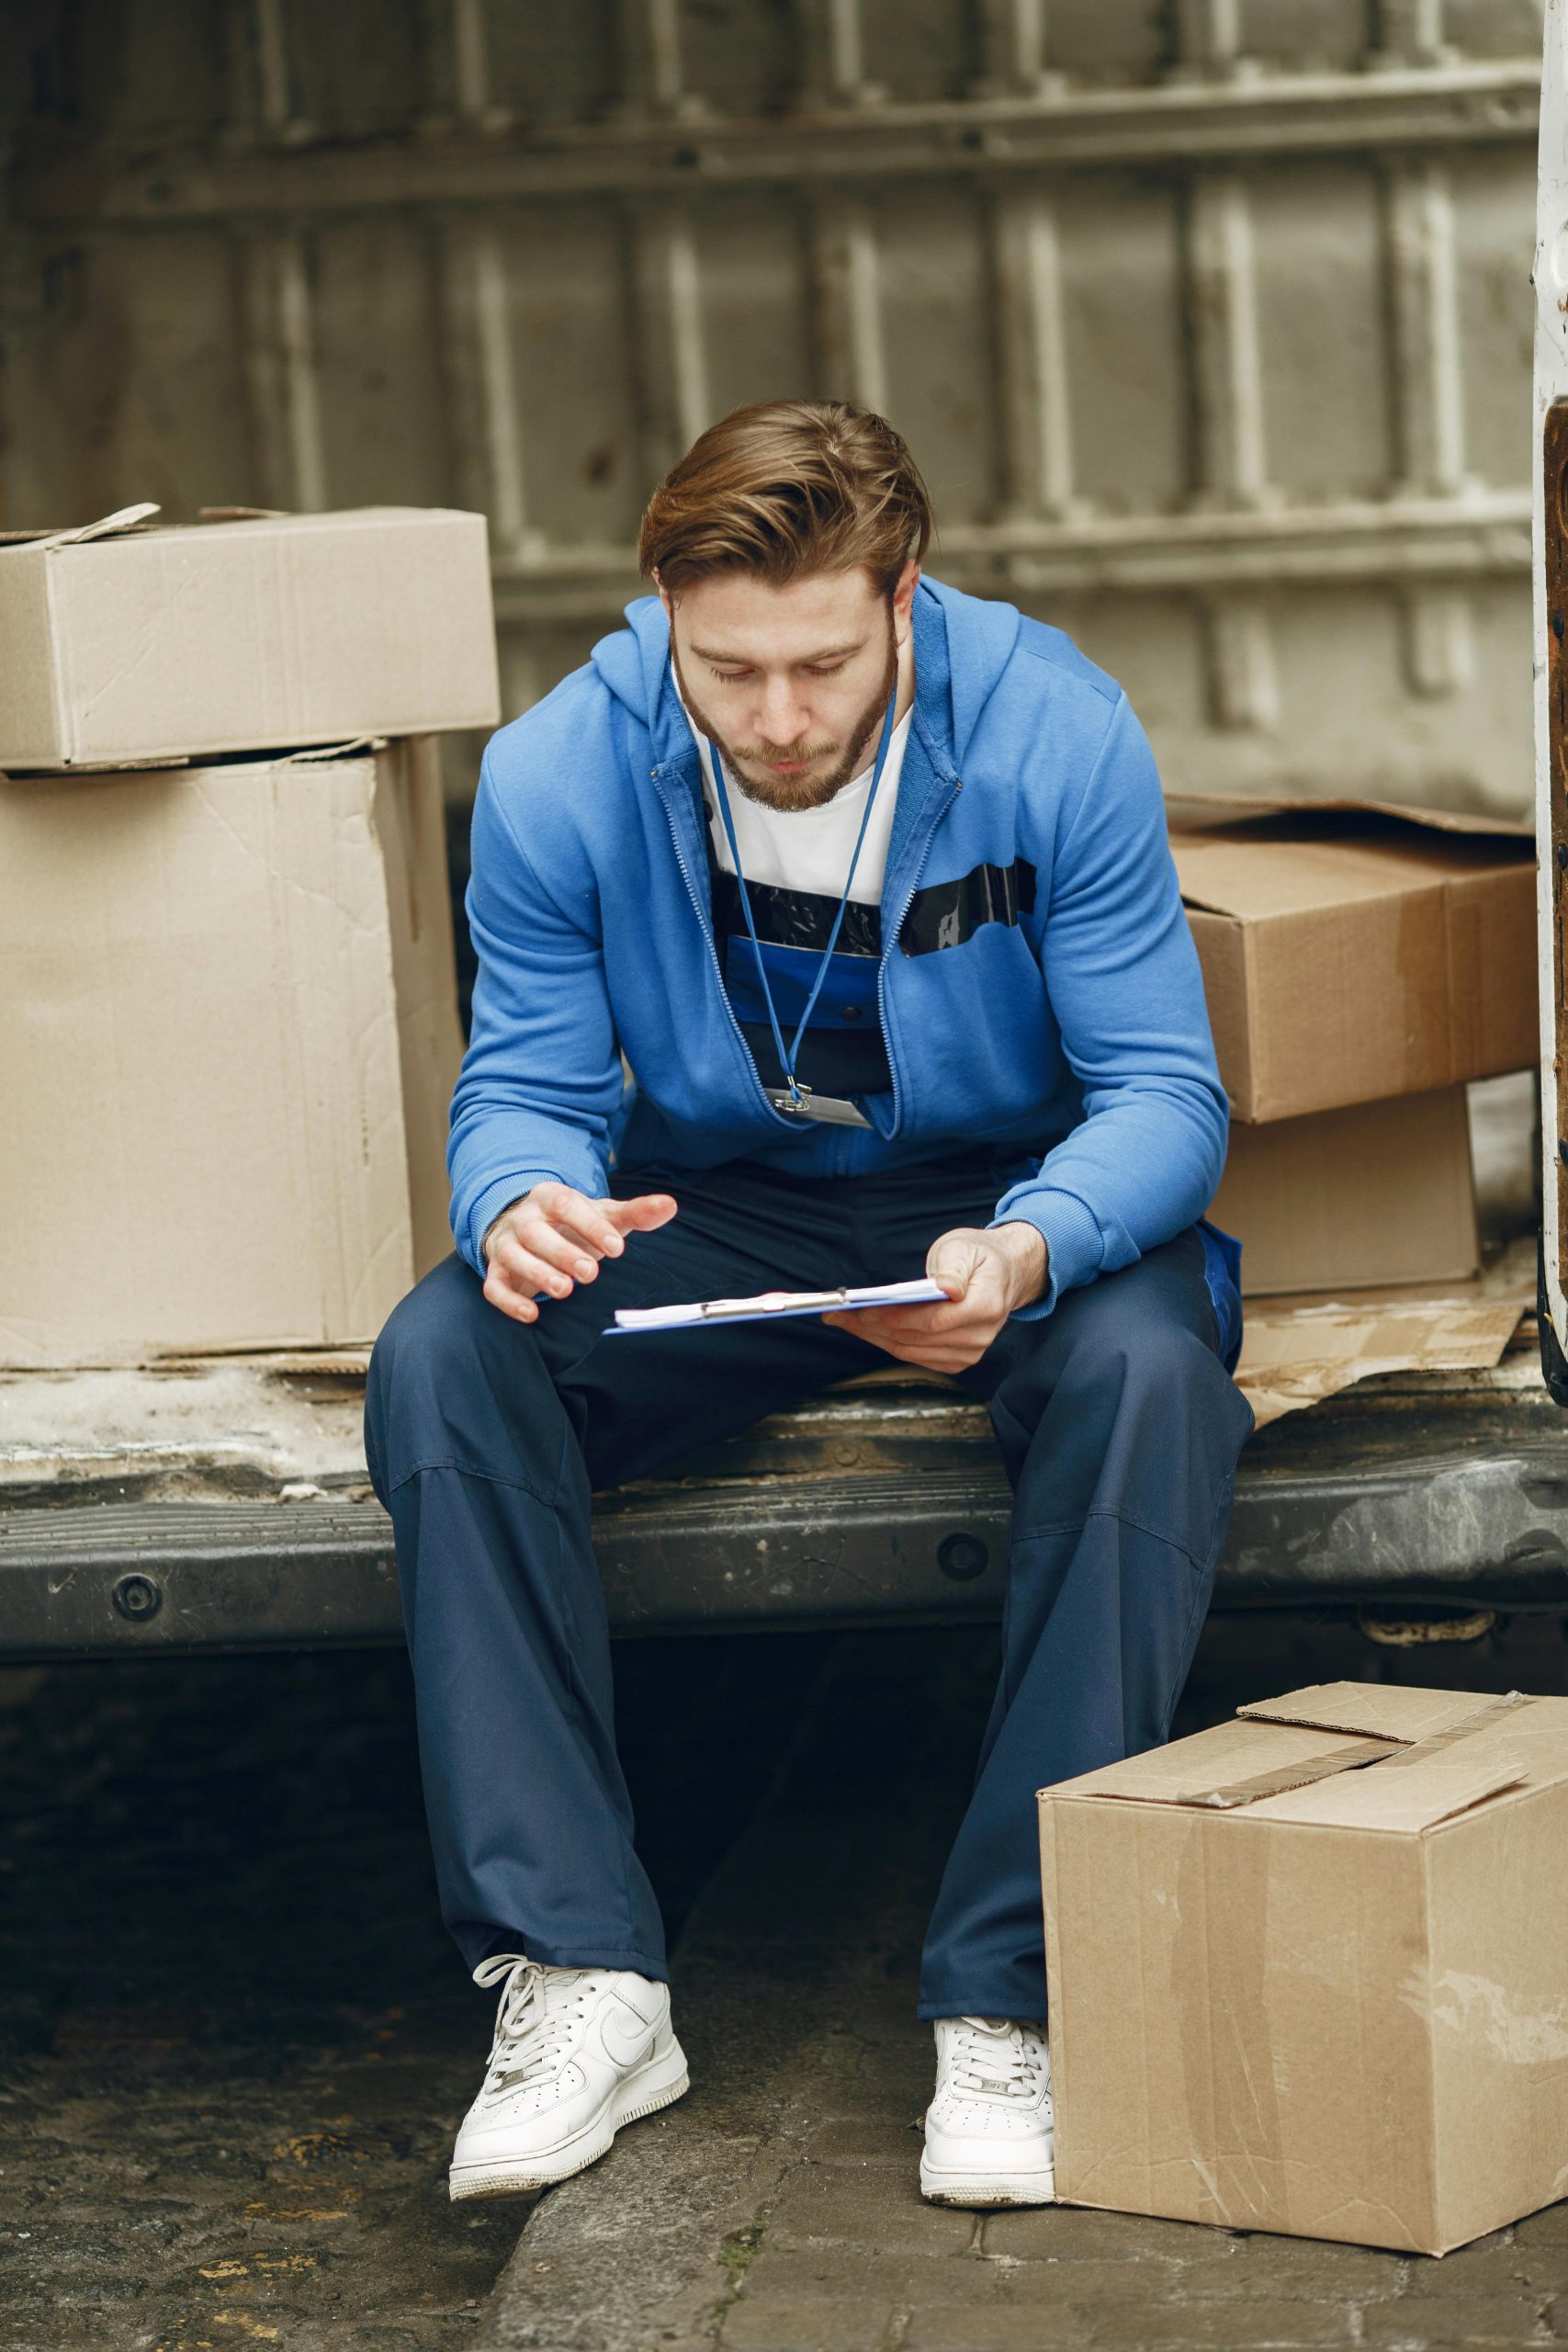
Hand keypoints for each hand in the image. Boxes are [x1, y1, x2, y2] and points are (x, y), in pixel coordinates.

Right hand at [482, 1183, 676, 1324]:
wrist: (529, 1231)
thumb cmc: (573, 1224)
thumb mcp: (603, 1215)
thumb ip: (635, 1213)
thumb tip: (670, 1205)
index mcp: (549, 1197)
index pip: (566, 1205)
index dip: (590, 1226)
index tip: (616, 1249)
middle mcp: (523, 1219)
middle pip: (536, 1232)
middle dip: (563, 1252)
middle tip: (591, 1273)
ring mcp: (506, 1245)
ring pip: (514, 1257)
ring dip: (538, 1273)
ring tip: (565, 1290)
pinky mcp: (496, 1272)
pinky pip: (494, 1287)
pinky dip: (510, 1302)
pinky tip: (532, 1315)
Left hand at [825, 1222, 1047, 1372]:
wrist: (1002, 1274)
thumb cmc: (978, 1256)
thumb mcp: (964, 1247)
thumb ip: (953, 1268)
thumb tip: (945, 1288)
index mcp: (986, 1306)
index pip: (933, 1320)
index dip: (895, 1317)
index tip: (862, 1310)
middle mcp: (980, 1336)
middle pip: (916, 1339)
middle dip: (872, 1327)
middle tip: (836, 1314)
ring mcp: (970, 1352)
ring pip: (910, 1350)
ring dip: (873, 1336)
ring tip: (843, 1320)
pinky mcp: (957, 1359)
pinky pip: (914, 1355)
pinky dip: (886, 1342)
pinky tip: (865, 1329)